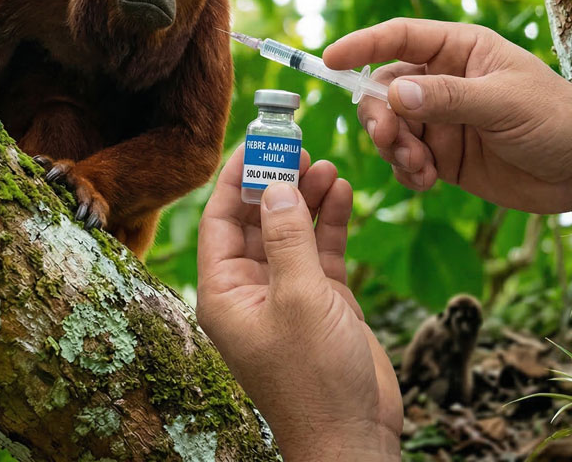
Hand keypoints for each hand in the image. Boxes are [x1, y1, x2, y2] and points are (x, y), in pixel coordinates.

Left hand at [197, 147, 400, 461]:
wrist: (353, 435)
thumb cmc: (315, 379)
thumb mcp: (299, 298)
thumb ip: (288, 237)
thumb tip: (277, 185)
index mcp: (223, 291)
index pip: (219, 219)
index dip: (236, 176)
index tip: (257, 138)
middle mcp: (249, 288)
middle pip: (255, 218)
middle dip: (275, 180)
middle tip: (297, 143)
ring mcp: (286, 293)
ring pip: (290, 229)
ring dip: (305, 195)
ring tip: (325, 162)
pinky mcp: (320, 300)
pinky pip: (319, 248)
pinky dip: (329, 220)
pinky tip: (341, 189)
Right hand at [323, 18, 571, 213]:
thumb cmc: (558, 120)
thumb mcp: (503, 103)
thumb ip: (447, 98)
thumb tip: (392, 94)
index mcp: (460, 50)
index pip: (399, 38)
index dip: (362, 45)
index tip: (330, 60)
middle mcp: (444, 81)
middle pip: (384, 89)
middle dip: (379, 115)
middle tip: (389, 139)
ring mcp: (441, 120)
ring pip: (390, 127)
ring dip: (393, 148)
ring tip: (419, 167)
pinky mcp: (443, 156)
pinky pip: (404, 160)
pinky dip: (406, 171)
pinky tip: (427, 181)